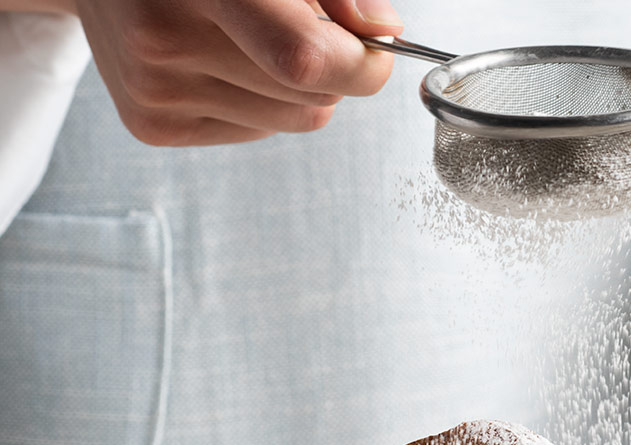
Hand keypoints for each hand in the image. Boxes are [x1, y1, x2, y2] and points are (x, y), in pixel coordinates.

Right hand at [66, 0, 402, 144]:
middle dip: (333, 69)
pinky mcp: (151, 125)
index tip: (373, 49)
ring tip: (256, 42)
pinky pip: (258, 133)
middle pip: (312, 96)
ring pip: (294, 121)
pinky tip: (223, 62)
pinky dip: (261, 103)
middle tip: (303, 28)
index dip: (360, 64)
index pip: (307, 58)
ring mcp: (154, 89)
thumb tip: (383, 31)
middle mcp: (166, 38)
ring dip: (299, 89)